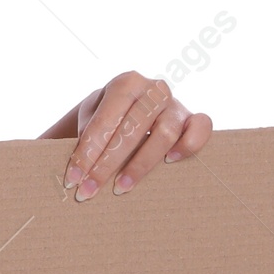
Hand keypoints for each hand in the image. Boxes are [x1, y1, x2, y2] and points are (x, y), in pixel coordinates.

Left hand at [61, 71, 211, 200]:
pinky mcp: (193, 117)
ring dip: (140, 165)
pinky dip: (187, 145)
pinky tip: (168, 162)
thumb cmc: (109, 115)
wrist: (132, 107)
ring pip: (164, 135)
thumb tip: (77, 173)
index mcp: (125, 83)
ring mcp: (176, 103)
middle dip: (106, 164)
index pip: (105, 121)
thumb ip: (87, 138)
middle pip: (132, 130)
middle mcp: (154, 89)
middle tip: (89, 190)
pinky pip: (201, 128)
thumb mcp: (92, 118)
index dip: (87, 153)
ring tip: (120, 187)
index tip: (72, 179)